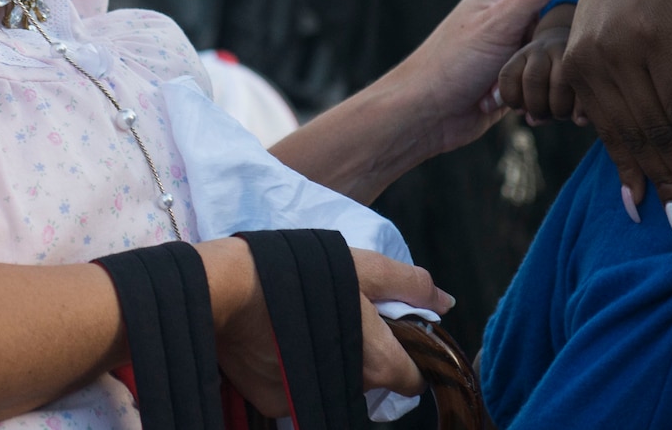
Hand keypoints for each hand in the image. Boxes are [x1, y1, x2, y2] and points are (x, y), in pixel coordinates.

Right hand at [201, 239, 451, 416]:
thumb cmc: (302, 273)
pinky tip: (280, 338)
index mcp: (376, 364)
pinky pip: (297, 389)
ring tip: (309, 322)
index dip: (408, 353)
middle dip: (365, 353)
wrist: (226, 289)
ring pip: (334, 384)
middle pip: (372, 380)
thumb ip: (409, 284)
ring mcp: (308, 402)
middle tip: (344, 315)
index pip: (412, 378)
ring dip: (331, 360)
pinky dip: (295, 369)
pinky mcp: (273, 405)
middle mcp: (346, 392)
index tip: (390, 330)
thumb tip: (445, 301)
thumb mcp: (363, 266)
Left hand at [268, 0, 574, 203]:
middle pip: (556, 31)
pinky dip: (526, 95)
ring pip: (551, 61)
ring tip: (495, 86)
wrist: (425, 114)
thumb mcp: (498, 23)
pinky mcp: (514, 73)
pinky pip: (540, 83)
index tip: (534, 41)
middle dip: (538, 58)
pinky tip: (499, 100)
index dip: (553, 23)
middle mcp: (510, 11)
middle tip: (505, 67)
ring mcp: (512, 44)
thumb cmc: (452, 64)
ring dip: (530, 80)